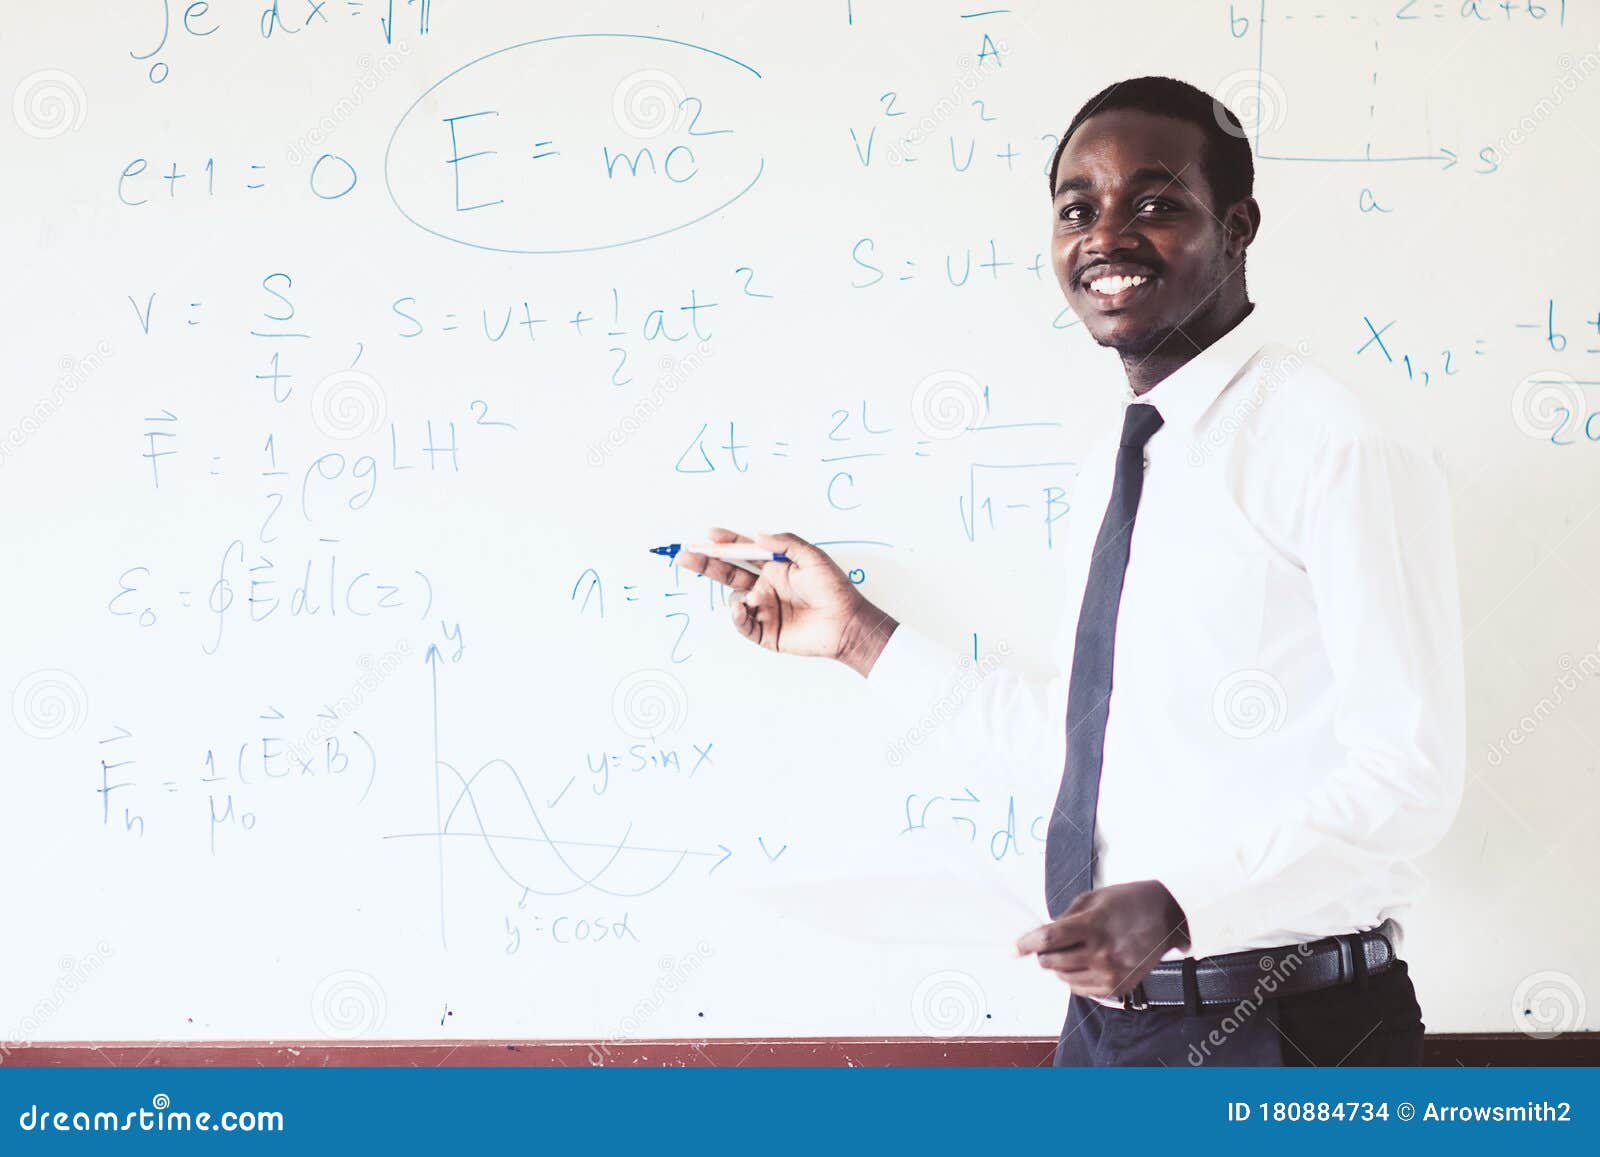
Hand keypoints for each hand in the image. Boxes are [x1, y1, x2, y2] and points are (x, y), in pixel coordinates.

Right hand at [675, 528, 897, 674]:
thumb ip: (785, 543)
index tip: (709, 535)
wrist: (846, 624)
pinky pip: (742, 623)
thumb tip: (757, 535)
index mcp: (775, 568)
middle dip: (706, 563)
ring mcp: (764, 609)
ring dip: (735, 594)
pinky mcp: (765, 632)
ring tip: (751, 598)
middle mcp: (766, 586)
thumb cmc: (834, 590)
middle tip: (685, 554)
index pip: (744, 552)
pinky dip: (737, 616)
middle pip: (729, 573)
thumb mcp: (813, 557)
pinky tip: (740, 608)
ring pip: (735, 598)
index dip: (726, 543)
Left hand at [1013, 880, 1190, 998]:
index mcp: (1093, 925)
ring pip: (1063, 978)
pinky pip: (1080, 989)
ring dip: (1059, 966)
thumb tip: (1042, 936)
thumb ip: (1065, 919)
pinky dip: (1075, 977)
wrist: (1166, 917)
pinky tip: (1086, 962)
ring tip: (1074, 950)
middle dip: (1043, 953)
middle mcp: (1102, 953)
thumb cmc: (1127, 902)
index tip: (1013, 949)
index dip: (1025, 944)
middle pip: (1051, 962)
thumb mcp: (1092, 899)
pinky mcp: (1118, 987)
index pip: (1048, 939)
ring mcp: (1111, 973)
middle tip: (1050, 943)